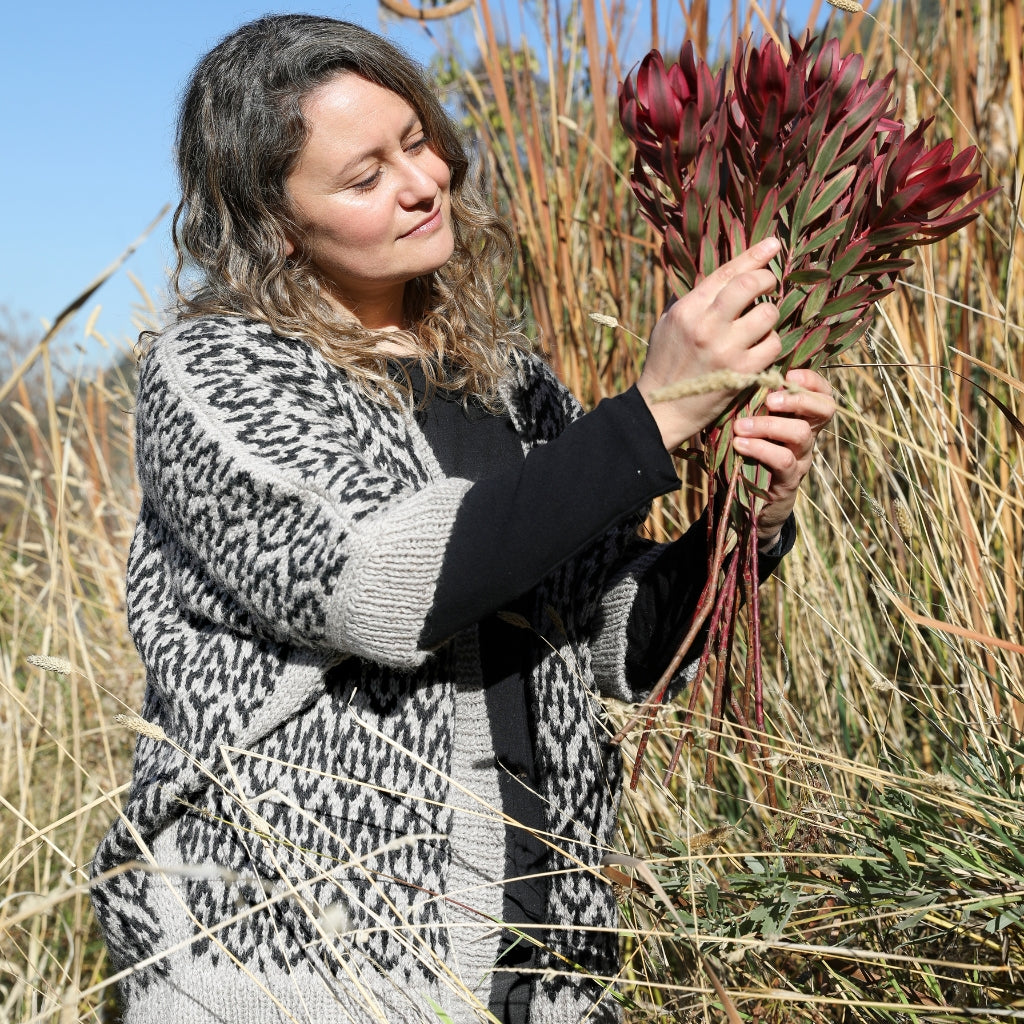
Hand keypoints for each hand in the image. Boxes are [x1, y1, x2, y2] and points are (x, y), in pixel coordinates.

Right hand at [637, 237, 782, 450]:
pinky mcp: (742, 373)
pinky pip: (773, 345)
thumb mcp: (668, 324)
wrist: (662, 409)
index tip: (773, 244)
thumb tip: (720, 275)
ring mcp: (726, 350)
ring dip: (769, 316)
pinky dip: (770, 343)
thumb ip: (692, 299)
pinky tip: (759, 347)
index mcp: (687, 309)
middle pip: (751, 285)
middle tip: (768, 286)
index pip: (727, 272)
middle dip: (766, 280)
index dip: (754, 255)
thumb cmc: (665, 363)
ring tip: (759, 324)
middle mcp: (706, 326)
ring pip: (768, 315)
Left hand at [731, 368, 835, 546]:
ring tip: (741, 426)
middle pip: (825, 409)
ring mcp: (801, 459)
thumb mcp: (750, 427)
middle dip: (798, 398)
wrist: (749, 502)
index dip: (812, 380)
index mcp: (801, 419)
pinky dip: (761, 449)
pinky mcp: (789, 480)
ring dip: (770, 425)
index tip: (787, 373)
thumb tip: (733, 374)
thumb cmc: (747, 456)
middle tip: (770, 399)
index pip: (823, 393)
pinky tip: (740, 445)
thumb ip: (750, 405)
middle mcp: (807, 437)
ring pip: (802, 433)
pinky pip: (783, 460)